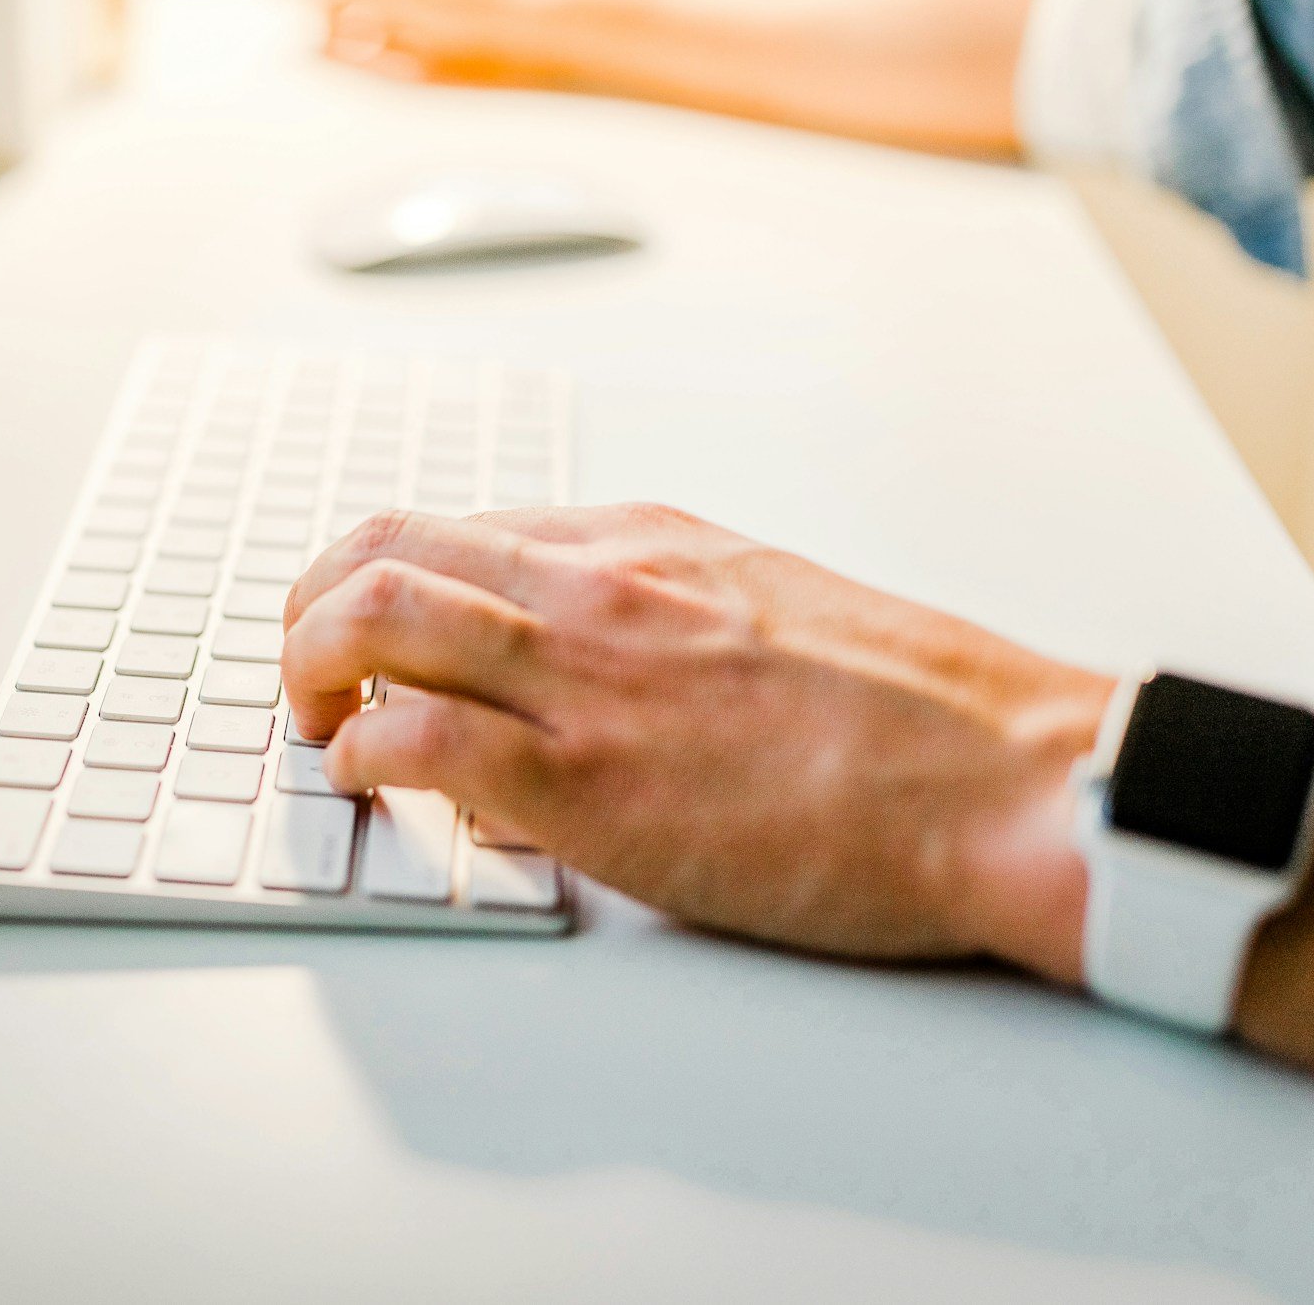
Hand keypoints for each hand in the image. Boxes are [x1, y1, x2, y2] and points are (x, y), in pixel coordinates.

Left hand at [280, 505, 1111, 977]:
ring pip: (373, 617)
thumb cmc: (918, 715)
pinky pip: (412, 742)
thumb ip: (660, 625)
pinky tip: (371, 787)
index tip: (362, 628)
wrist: (1009, 778)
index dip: (379, 578)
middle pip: (383, 547)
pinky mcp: (586, 780)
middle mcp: (595, 583)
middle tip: (304, 668)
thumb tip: (581, 669)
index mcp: (643, 540)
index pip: (454, 526)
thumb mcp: (770, 613)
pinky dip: (359, 758)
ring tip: (312, 720)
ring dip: (307, 668)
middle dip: (309, 605)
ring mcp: (585, 675)